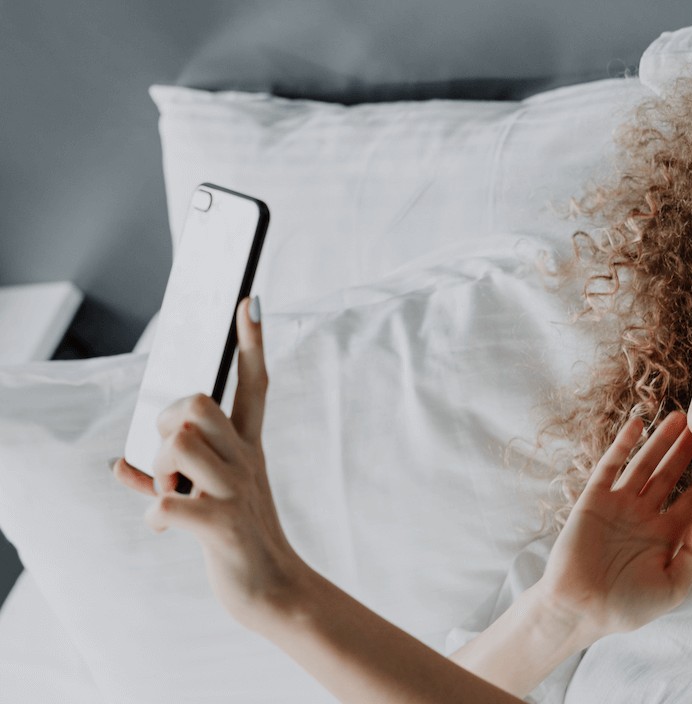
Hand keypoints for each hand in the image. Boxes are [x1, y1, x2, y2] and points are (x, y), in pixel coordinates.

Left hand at [112, 296, 305, 631]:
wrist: (275, 590)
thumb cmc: (238, 538)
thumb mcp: (212, 498)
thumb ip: (162, 478)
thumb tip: (115, 465)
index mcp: (247, 448)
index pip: (254, 384)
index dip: (251, 343)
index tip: (248, 301)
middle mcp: (246, 461)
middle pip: (198, 403)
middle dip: (169, 422)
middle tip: (171, 460)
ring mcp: (237, 491)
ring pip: (178, 443)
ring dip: (157, 471)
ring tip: (168, 496)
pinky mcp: (222, 526)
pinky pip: (168, 503)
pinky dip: (155, 513)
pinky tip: (163, 526)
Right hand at [535, 411, 691, 645]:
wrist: (580, 609)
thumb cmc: (627, 606)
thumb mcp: (673, 587)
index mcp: (667, 535)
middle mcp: (645, 515)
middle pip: (672, 474)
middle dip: (688, 451)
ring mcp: (619, 505)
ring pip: (645, 465)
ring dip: (661, 441)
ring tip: (680, 417)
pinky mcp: (594, 500)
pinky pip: (610, 466)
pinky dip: (623, 445)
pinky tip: (637, 425)